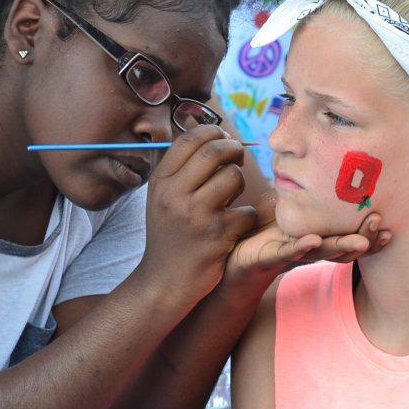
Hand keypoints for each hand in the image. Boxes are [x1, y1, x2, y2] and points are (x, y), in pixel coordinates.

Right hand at [134, 125, 258, 307]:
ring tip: (233, 194)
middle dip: (234, 149)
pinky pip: (246, 211)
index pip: (189, 140)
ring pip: (233, 178)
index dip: (212, 131)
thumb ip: (178, 167)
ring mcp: (195, 215)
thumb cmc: (169, 233)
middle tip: (239, 156)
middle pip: (213, 152)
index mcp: (161, 182)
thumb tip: (202, 128)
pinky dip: (248, 216)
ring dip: (240, 182)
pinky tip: (236, 224)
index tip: (223, 138)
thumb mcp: (161, 197)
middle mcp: (174, 195)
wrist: (164, 280)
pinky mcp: (217, 236)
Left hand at [223, 192, 389, 286]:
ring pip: (322, 252)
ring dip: (342, 246)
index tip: (387, 219)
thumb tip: (328, 156)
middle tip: (381, 225)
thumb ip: (311, 186)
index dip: (370, 232)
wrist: (234, 250)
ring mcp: (293, 254)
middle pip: (345, 247)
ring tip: (359, 241)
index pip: (352, 234)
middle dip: (365, 238)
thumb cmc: (266, 227)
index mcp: (321, 235)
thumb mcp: (293, 201)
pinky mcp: (270, 257)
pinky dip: (302, 247)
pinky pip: (288, 252)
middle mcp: (312, 248)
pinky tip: (313, 240)